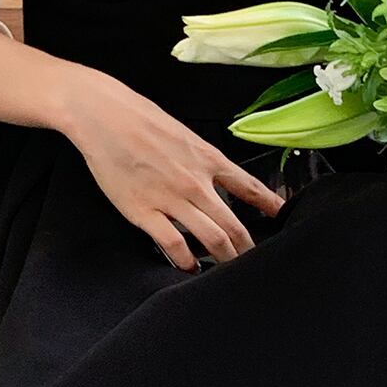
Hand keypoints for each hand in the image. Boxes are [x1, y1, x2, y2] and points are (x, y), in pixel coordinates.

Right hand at [58, 67, 284, 270]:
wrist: (103, 114)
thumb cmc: (140, 119)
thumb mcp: (184, 134)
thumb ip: (203, 160)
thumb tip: (219, 179)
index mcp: (208, 159)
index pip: (250, 188)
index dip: (271, 206)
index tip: (283, 218)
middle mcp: (195, 182)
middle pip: (234, 225)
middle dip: (248, 249)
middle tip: (255, 263)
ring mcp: (171, 199)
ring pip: (211, 239)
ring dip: (224, 260)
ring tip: (228, 272)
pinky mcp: (144, 212)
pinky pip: (174, 245)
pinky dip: (186, 262)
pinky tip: (190, 269)